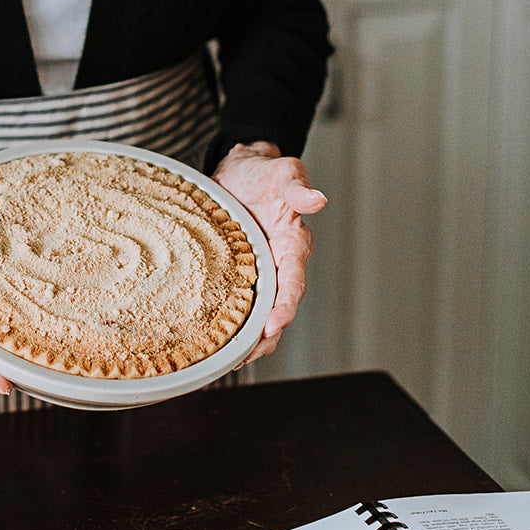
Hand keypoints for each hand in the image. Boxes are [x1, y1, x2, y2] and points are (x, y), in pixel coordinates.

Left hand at [211, 143, 325, 364]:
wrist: (238, 169)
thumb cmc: (263, 172)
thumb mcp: (282, 171)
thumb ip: (297, 186)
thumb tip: (317, 199)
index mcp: (293, 244)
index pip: (293, 282)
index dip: (285, 306)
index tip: (273, 326)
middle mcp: (278, 263)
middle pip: (277, 308)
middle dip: (265, 336)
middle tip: (246, 357)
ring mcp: (257, 271)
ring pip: (257, 312)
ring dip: (248, 338)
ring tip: (228, 360)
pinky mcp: (237, 272)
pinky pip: (235, 300)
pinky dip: (228, 321)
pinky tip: (211, 339)